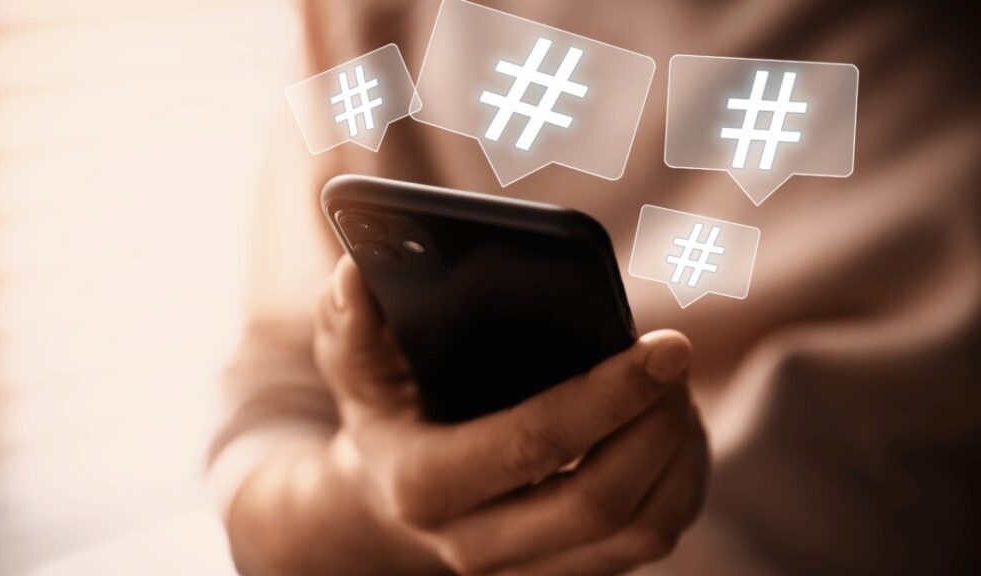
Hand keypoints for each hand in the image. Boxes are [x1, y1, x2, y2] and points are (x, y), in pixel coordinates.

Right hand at [314, 255, 708, 575]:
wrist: (389, 501)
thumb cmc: (385, 415)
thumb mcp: (354, 368)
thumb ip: (349, 323)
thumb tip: (355, 273)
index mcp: (425, 486)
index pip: (533, 445)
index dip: (607, 394)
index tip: (664, 346)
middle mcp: (478, 543)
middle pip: (602, 501)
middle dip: (656, 424)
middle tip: (674, 359)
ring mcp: (528, 567)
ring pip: (642, 531)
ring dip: (676, 455)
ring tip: (676, 391)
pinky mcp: (568, 570)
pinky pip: (652, 540)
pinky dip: (681, 481)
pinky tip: (673, 429)